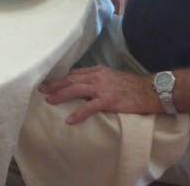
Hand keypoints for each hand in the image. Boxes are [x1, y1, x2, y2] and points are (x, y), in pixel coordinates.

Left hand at [38, 65, 159, 123]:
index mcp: (97, 71)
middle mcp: (97, 76)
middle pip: (71, 79)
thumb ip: (98, 78)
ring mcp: (101, 88)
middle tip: (41, 89)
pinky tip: (69, 119)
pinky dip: (78, 113)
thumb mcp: (112, 76)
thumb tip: (85, 83)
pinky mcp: (108, 100)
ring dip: (61, 95)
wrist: (149, 90)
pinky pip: (89, 107)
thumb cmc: (132, 85)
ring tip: (49, 100)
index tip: (51, 83)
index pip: (75, 73)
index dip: (61, 78)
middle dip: (55, 84)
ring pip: (76, 89)